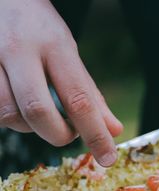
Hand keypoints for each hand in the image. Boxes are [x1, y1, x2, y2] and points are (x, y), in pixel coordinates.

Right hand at [0, 0, 122, 165]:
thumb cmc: (38, 29)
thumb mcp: (69, 53)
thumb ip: (89, 93)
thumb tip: (113, 130)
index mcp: (54, 45)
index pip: (79, 99)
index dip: (95, 134)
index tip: (108, 158)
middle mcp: (19, 49)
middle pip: (37, 110)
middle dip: (57, 134)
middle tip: (69, 134)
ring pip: (8, 114)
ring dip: (30, 126)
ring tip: (42, 115)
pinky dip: (11, 117)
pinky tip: (19, 105)